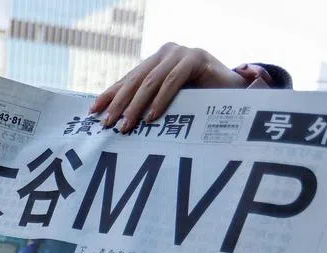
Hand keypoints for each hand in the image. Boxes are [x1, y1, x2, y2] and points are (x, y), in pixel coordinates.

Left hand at [91, 43, 245, 132]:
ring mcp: (180, 53)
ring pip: (151, 80)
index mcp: (154, 62)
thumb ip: (147, 103)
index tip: (92, 112)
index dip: (109, 95)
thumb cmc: (199, 98)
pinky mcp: (196, 58)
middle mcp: (164, 53)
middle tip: (108, 123)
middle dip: (119, 103)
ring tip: (126, 125)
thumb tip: (114, 120)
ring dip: (137, 105)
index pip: (127, 79)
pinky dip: (161, 99)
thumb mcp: (167, 100)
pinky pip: (172, 80)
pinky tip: (152, 116)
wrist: (234, 91)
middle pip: (135, 80)